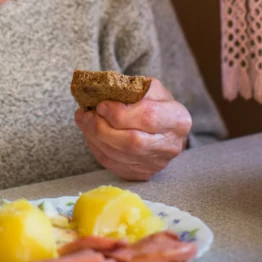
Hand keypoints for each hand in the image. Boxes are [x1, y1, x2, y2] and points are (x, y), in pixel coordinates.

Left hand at [74, 78, 191, 180]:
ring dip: (95, 138)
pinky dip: (97, 149)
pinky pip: (114, 165)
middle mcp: (171, 146)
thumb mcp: (150, 87)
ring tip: (84, 121)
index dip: (120, 113)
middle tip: (86, 115)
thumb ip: (132, 89)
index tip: (101, 105)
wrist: (162, 125)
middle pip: (133, 142)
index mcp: (178, 119)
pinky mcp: (143, 174)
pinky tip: (90, 135)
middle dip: (103, 128)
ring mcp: (157, 164)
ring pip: (120, 156)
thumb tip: (104, 93)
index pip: (148, 118)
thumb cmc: (155, 102)